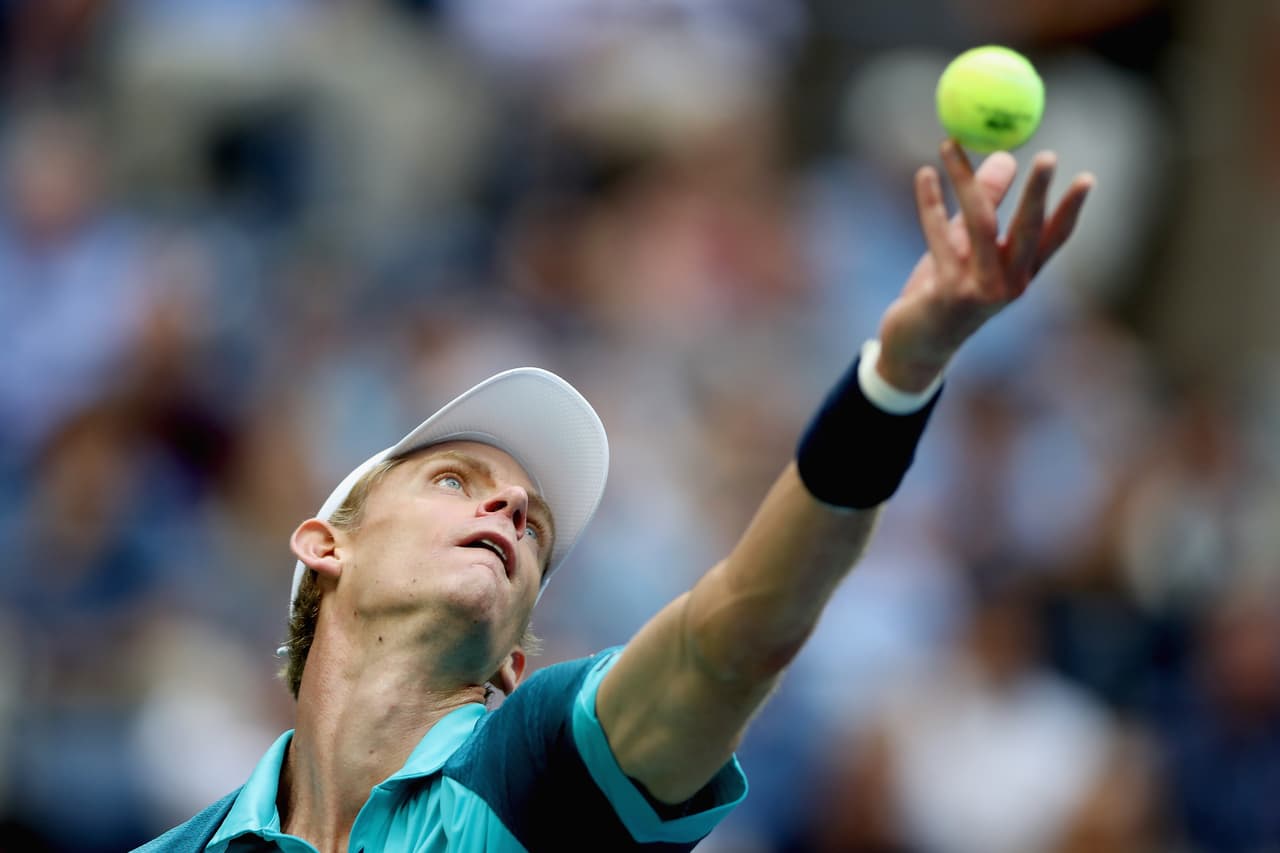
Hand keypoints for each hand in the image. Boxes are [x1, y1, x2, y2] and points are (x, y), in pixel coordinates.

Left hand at [876, 140, 1093, 391]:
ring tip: (950, 143)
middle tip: (1048, 155)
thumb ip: (987, 204)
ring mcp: (981, 291)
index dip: (1072, 210)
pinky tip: (925, 175)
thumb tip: (1005, 156)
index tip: (1088, 178)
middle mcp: (1009, 285)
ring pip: (979, 224)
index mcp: (1022, 275)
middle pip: (1028, 230)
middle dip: (1039, 192)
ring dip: (965, 179)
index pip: (1055, 239)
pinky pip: (939, 238)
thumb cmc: (946, 292)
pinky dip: (930, 203)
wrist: (916, 346)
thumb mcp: (968, 248)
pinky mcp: (949, 293)